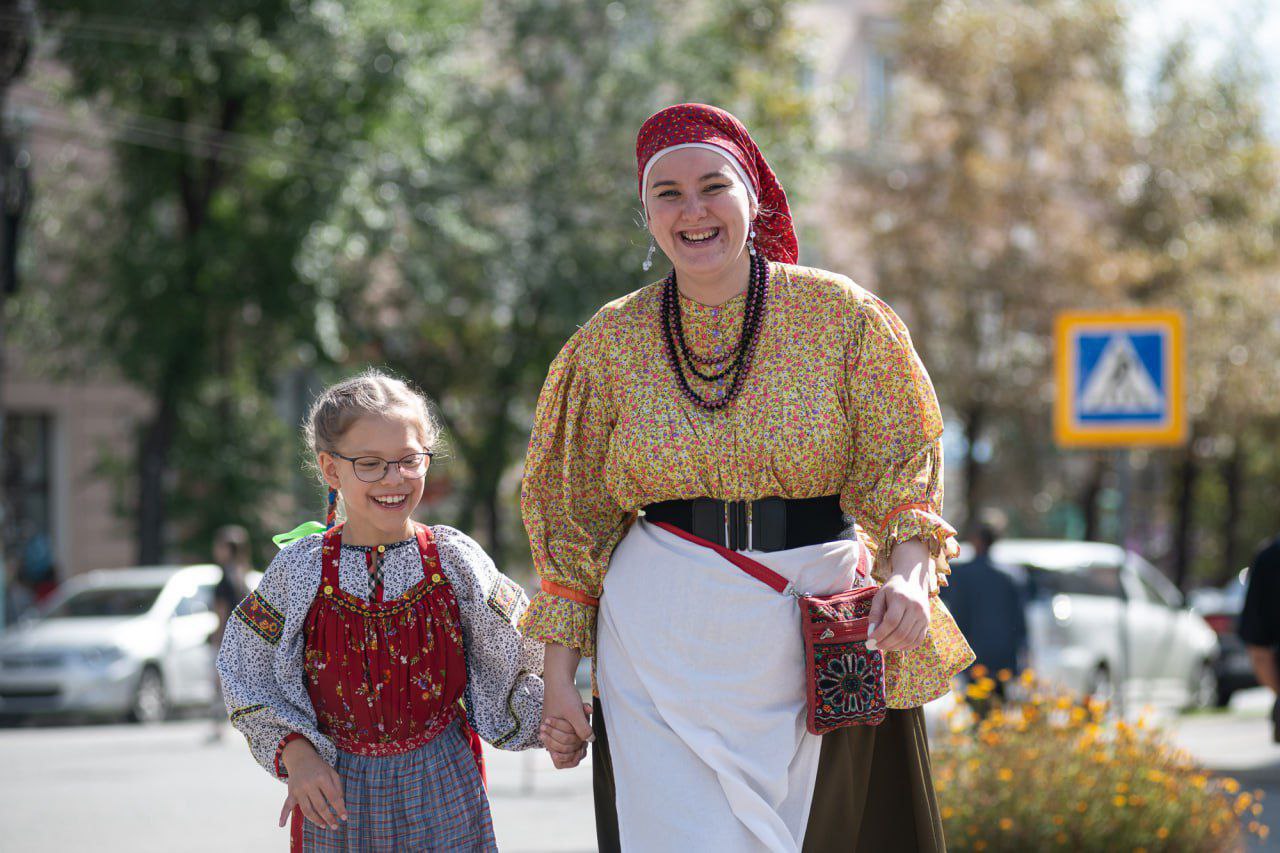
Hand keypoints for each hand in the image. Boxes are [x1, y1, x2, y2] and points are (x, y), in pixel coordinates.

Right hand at [281, 737, 346, 829]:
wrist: (301, 758)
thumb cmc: (320, 768)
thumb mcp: (332, 773)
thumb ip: (338, 788)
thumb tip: (340, 804)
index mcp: (322, 778)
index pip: (333, 797)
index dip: (340, 809)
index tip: (345, 818)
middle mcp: (309, 784)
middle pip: (320, 806)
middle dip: (329, 818)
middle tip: (335, 826)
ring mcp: (299, 790)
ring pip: (307, 810)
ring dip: (316, 820)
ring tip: (324, 826)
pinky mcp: (291, 793)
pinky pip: (286, 805)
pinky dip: (283, 815)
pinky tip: (281, 825)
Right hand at [542, 675, 591, 768]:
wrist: (559, 679)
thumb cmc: (564, 695)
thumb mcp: (575, 712)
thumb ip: (582, 728)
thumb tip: (590, 741)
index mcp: (549, 736)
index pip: (559, 760)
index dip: (570, 758)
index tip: (580, 748)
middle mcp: (551, 735)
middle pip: (567, 750)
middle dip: (577, 741)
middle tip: (581, 726)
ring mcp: (557, 730)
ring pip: (573, 741)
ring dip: (581, 731)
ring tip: (583, 714)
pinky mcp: (564, 723)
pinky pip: (576, 731)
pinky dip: (583, 723)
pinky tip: (586, 709)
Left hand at [868, 538, 931, 652]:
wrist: (913, 580)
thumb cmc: (893, 589)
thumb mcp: (880, 596)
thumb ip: (875, 613)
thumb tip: (871, 633)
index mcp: (901, 599)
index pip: (891, 621)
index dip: (880, 634)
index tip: (870, 640)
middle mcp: (915, 608)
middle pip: (901, 632)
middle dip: (886, 643)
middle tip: (876, 646)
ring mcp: (924, 616)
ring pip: (910, 639)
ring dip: (895, 647)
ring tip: (884, 646)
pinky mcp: (927, 622)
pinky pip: (918, 640)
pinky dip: (906, 647)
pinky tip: (896, 646)